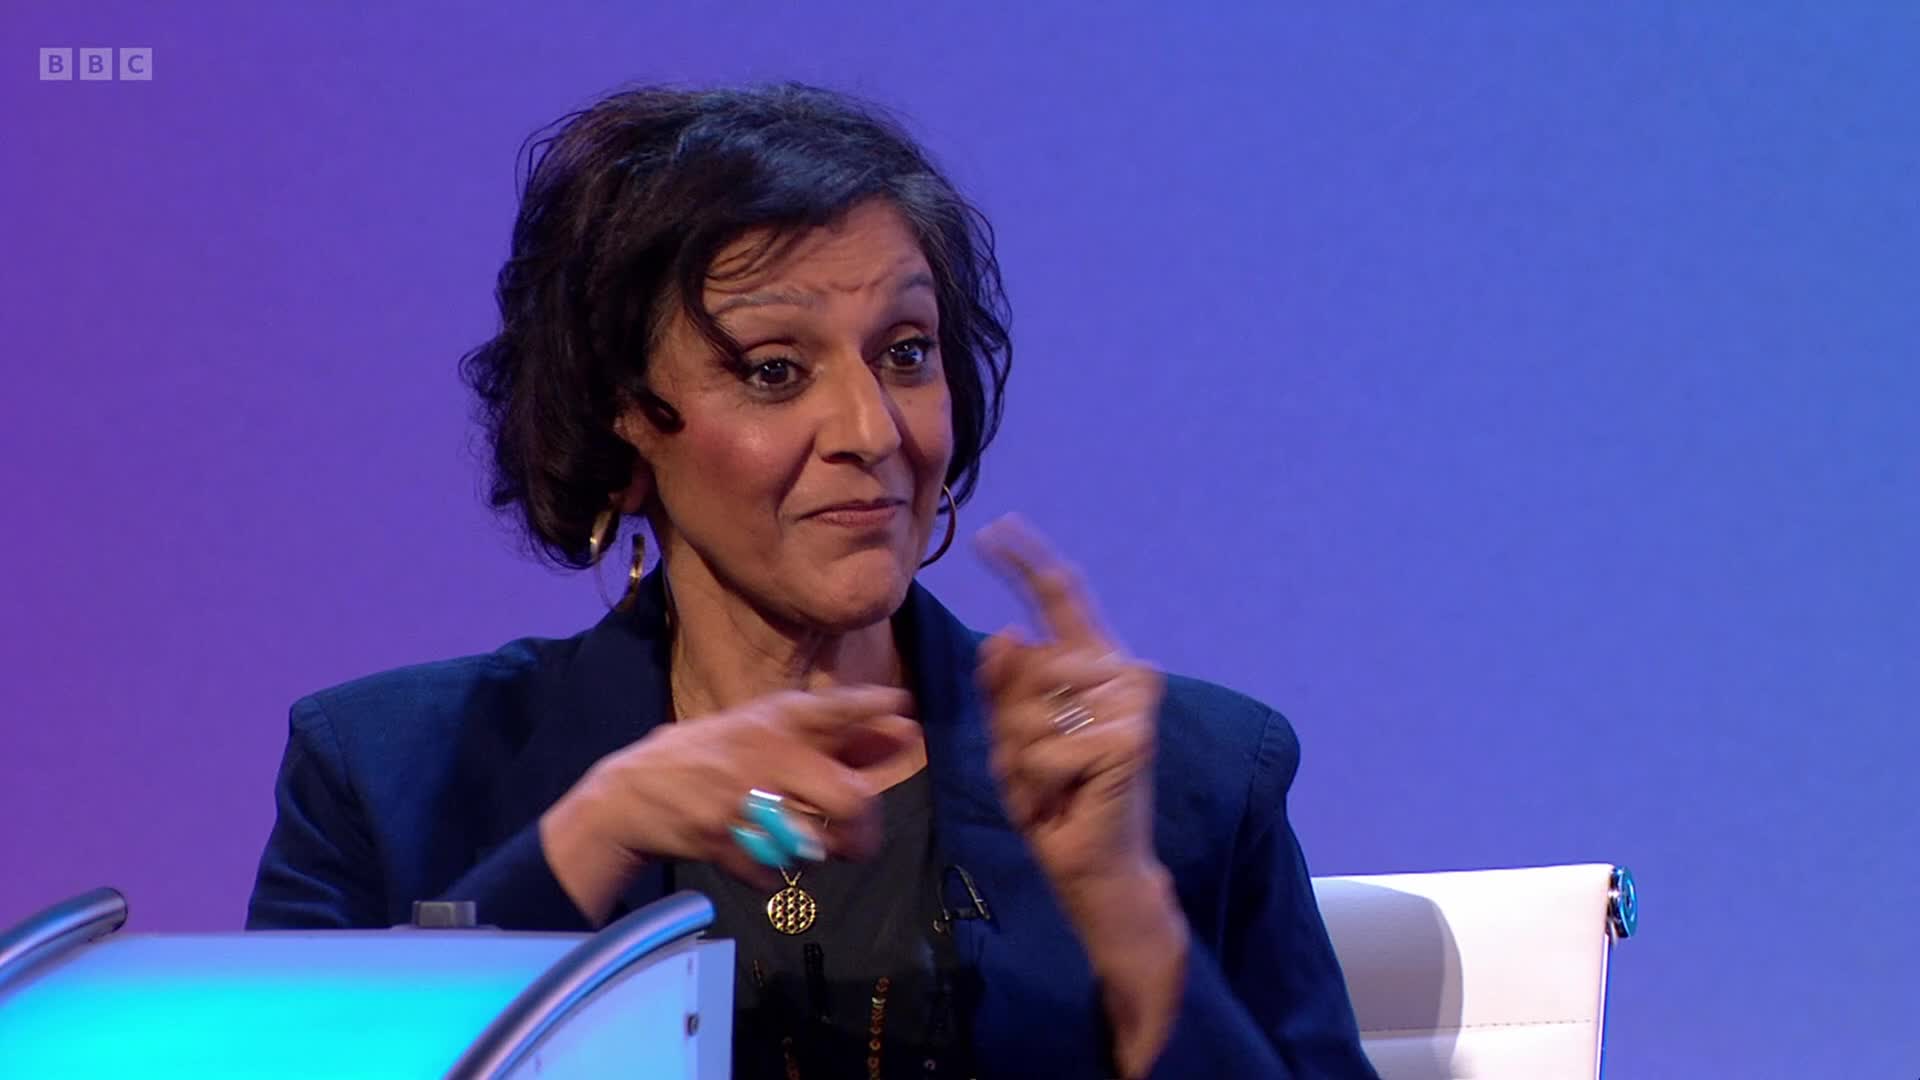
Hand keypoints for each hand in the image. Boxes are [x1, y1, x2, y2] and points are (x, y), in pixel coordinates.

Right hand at [540, 686, 919, 924]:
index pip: (838, 708)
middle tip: (860, 842)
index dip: (876, 712)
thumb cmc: (712, 757)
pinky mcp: (719, 839)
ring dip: (816, 857)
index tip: (909, 721)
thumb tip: (906, 732)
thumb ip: (834, 734)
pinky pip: (773, 874)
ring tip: (804, 848)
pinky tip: (759, 858)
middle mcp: (763, 752)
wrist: (630, 794)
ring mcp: (740, 798)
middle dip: (865, 830)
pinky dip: (773, 874)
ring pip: (814, 846)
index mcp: (775, 718)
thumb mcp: (765, 730)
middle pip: (848, 799)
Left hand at [976, 517, 1188, 1075]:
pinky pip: (1044, 750)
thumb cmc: (1053, 797)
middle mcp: (1120, 671)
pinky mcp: (1129, 738)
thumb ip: (1005, 686)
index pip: (1059, 598)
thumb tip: (1004, 633)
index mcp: (1092, 662)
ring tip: (1054, 783)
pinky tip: (1069, 797)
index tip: (994, 528)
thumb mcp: (1012, 736)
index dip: (1026, 561)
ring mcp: (1130, 701)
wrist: (1092, 863)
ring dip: (1022, 758)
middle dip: (1009, 724)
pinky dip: (1039, 783)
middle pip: (1022, 668)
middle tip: (1038, 767)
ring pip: (1028, 711)